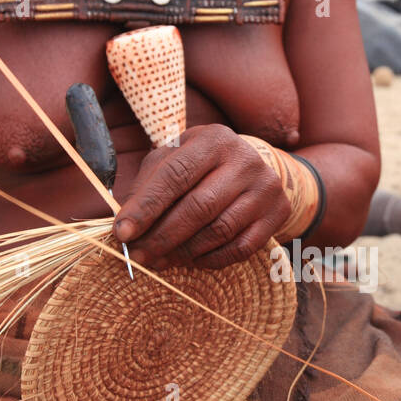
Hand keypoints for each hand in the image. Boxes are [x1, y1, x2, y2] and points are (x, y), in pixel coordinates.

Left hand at [113, 125, 290, 269]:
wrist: (252, 168)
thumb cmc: (200, 166)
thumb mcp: (173, 160)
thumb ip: (147, 185)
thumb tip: (124, 225)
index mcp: (214, 139)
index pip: (175, 175)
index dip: (146, 207)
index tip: (123, 233)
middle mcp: (245, 159)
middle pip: (199, 207)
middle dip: (162, 236)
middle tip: (138, 256)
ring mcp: (266, 187)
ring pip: (220, 230)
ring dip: (184, 252)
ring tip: (159, 261)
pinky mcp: (278, 212)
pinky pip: (241, 247)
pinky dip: (212, 259)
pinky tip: (192, 260)